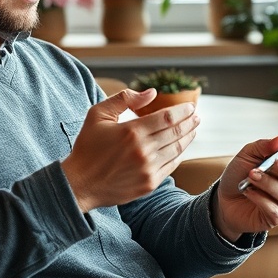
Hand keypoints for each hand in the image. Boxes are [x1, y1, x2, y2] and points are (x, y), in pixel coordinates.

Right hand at [61, 89, 199, 211]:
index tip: (191, 107)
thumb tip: (152, 93)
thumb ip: (124, 99)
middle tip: (196, 116)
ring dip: (188, 138)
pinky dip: (179, 155)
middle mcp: (143, 150)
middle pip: (176, 132)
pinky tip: (181, 148)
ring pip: (176, 149)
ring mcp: (148, 169)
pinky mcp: (149, 184)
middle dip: (189, 122)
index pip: (167, 117)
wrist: (80, 184)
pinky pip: (171, 166)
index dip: (182, 111)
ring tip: (193, 129)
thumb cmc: (87, 147)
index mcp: (132, 131)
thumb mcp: (98, 115)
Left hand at [213, 137, 277, 241]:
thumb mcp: (247, 154)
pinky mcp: (276, 218)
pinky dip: (259, 198)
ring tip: (251, 176)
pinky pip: (274, 209)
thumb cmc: (240, 174)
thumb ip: (263, 146)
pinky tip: (248, 191)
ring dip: (268, 183)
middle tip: (273, 163)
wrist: (223, 198)